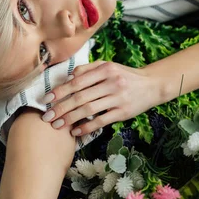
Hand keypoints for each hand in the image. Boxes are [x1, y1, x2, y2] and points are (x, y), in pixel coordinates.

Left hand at [40, 60, 161, 136]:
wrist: (152, 85)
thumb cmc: (126, 76)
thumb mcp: (109, 66)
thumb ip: (88, 69)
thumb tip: (68, 77)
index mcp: (105, 69)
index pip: (77, 81)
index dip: (60, 91)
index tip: (46, 99)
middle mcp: (111, 83)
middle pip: (80, 97)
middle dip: (61, 108)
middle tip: (47, 117)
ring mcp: (118, 98)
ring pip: (88, 110)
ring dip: (70, 119)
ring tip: (58, 125)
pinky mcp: (123, 112)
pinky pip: (101, 121)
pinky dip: (86, 127)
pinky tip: (76, 132)